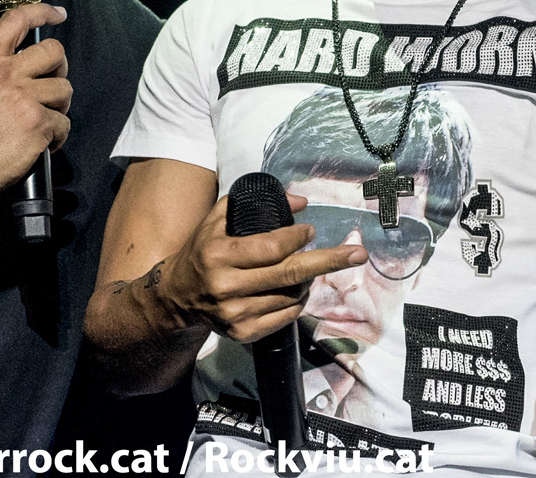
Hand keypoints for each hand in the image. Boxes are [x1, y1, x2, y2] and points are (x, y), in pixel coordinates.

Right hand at [0, 2, 72, 216]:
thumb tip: (19, 63)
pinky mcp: (38, 124)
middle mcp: (8, 73)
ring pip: (65, 89)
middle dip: (60, 69)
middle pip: (55, 52)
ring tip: (44, 123)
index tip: (58, 14)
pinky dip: (58, 137)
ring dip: (60, 108)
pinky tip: (44, 145)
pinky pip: (64, 123)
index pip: (17, 20)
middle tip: (54, 86)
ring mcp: (25, 98)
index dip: (42, 12)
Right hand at [158, 193, 365, 343]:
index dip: (298, 238)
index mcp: (219, 255)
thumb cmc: (202, 252)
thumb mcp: (216, 220)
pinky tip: (296, 289)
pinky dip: (298, 301)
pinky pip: (286, 316)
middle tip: (357, 253)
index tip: (311, 230)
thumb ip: (251, 205)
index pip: (272, 247)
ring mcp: (235, 314)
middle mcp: (227, 286)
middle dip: (329, 261)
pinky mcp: (243, 333)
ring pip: (291, 296)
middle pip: (290, 274)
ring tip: (307, 268)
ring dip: (308, 280)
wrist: (177, 297)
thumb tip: (300, 201)